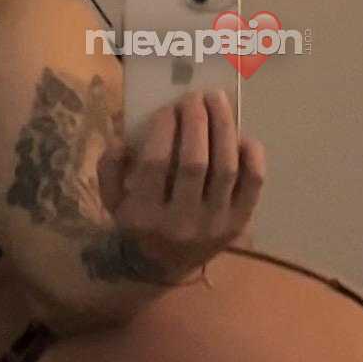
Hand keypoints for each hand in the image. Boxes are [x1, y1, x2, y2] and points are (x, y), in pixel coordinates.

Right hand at [97, 90, 264, 281]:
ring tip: (218, 101)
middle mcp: (181, 222)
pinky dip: (251, 155)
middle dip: (197, 122)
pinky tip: (241, 135)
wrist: (165, 264)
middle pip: (195, 162)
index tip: (168, 107)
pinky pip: (253, 183)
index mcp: (144, 214)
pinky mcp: (239, 223)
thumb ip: (109, 168)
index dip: (164, 128)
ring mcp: (214, 224)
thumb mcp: (112, 199)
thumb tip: (123, 140)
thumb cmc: (138, 221)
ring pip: (226, 168)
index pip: (156, 163)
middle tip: (196, 97)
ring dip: (224, 128)